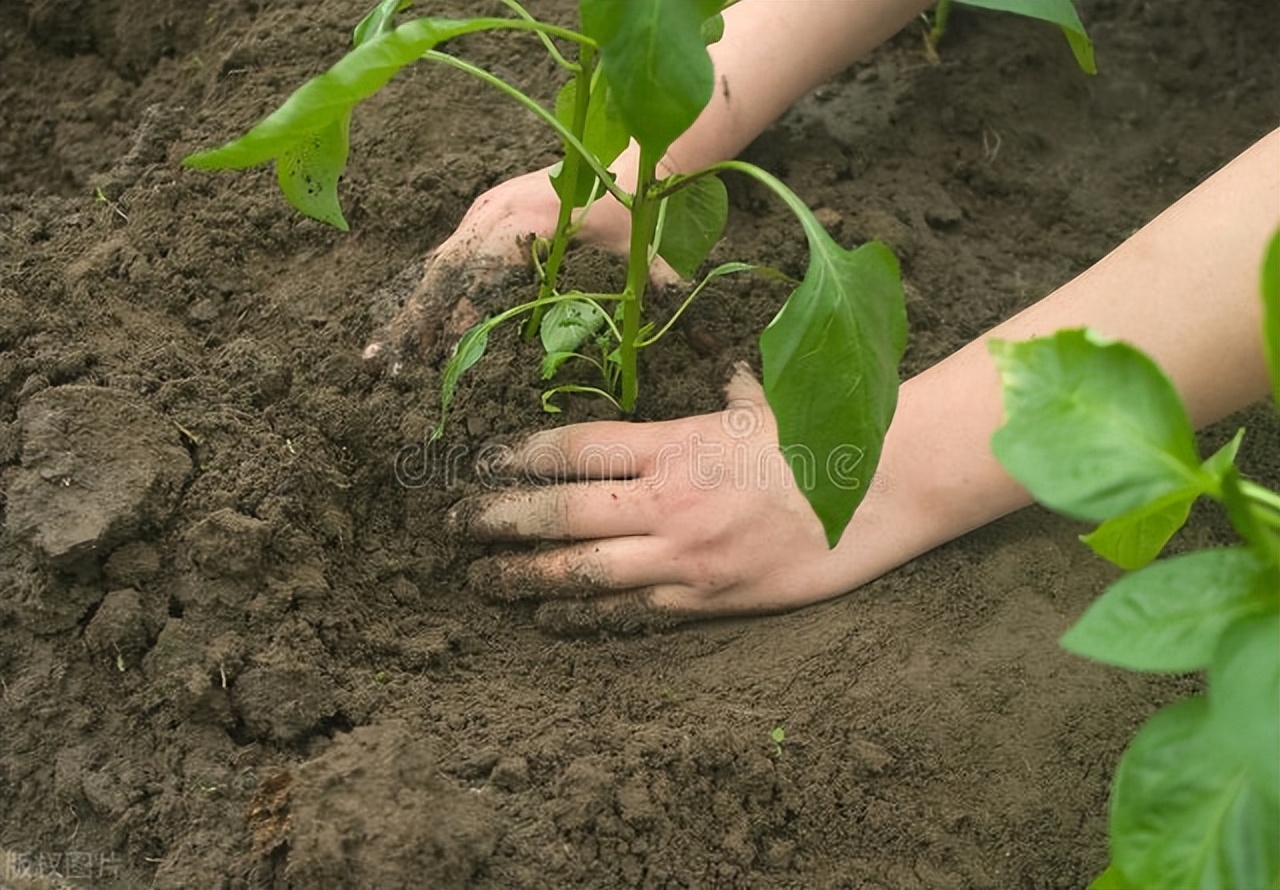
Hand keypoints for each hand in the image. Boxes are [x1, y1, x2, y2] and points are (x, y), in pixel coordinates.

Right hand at [362, 164, 674, 374]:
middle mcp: (497, 208)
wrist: (620, 154)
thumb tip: (669, 290)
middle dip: (416, 315)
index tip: (439, 343)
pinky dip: (433, 292)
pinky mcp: (484, 215)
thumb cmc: (629, 202)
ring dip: (416, 309)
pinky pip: (451, 257)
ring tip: (388, 355)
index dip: (455, 303)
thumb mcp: (635, 239)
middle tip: (389, 361)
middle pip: (445, 266)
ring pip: (441, 264)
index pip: (478, 261)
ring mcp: (485, 210)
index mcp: (528, 214)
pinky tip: (415, 329)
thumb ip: (652, 268)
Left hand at [451, 365, 849, 634]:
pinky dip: (584, 617)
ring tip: (482, 579)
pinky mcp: (710, 600)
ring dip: (524, 576)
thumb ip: (720, 391)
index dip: (519, 457)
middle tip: (453, 524)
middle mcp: (672, 500)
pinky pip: (631, 613)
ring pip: (584, 572)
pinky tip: (549, 618)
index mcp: (678, 442)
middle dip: (498, 520)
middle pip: (561, 513)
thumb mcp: (761, 400)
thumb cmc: (825, 437)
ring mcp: (688, 556)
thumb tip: (714, 366)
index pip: (576, 448)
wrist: (887, 492)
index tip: (481, 462)